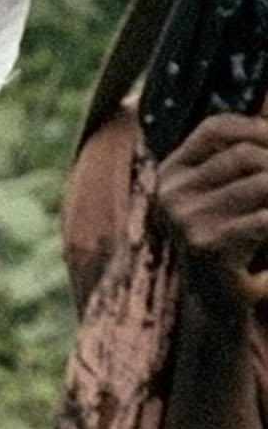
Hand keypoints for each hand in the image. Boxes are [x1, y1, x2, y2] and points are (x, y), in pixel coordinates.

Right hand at [157, 111, 267, 296]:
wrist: (218, 300)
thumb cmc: (233, 238)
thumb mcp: (228, 192)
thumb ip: (242, 156)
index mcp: (170, 174)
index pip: (216, 128)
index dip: (259, 128)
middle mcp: (170, 194)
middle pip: (245, 155)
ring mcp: (186, 220)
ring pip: (262, 183)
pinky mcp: (208, 245)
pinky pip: (267, 217)